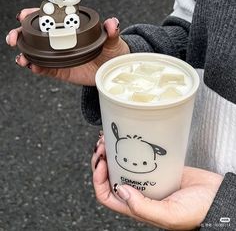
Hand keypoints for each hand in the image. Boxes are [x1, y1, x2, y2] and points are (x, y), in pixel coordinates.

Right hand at [6, 8, 129, 85]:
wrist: (114, 71)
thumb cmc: (112, 52)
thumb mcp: (113, 41)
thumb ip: (112, 32)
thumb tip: (112, 23)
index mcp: (72, 28)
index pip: (51, 18)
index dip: (36, 14)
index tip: (26, 14)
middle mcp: (62, 41)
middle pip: (37, 34)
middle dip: (22, 33)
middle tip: (16, 37)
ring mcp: (60, 56)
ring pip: (37, 52)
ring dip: (26, 53)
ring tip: (22, 57)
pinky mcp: (61, 70)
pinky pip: (46, 69)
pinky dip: (37, 68)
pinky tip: (33, 66)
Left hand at [91, 138, 222, 229]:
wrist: (218, 198)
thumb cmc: (198, 212)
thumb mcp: (169, 215)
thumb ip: (144, 207)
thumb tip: (121, 191)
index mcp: (137, 206)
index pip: (107, 195)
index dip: (98, 179)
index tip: (101, 161)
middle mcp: (140, 191)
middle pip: (111, 176)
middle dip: (102, 160)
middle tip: (103, 145)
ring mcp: (148, 177)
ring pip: (123, 164)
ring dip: (113, 151)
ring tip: (110, 138)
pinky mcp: (159, 166)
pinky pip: (140, 156)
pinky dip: (131, 147)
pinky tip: (130, 139)